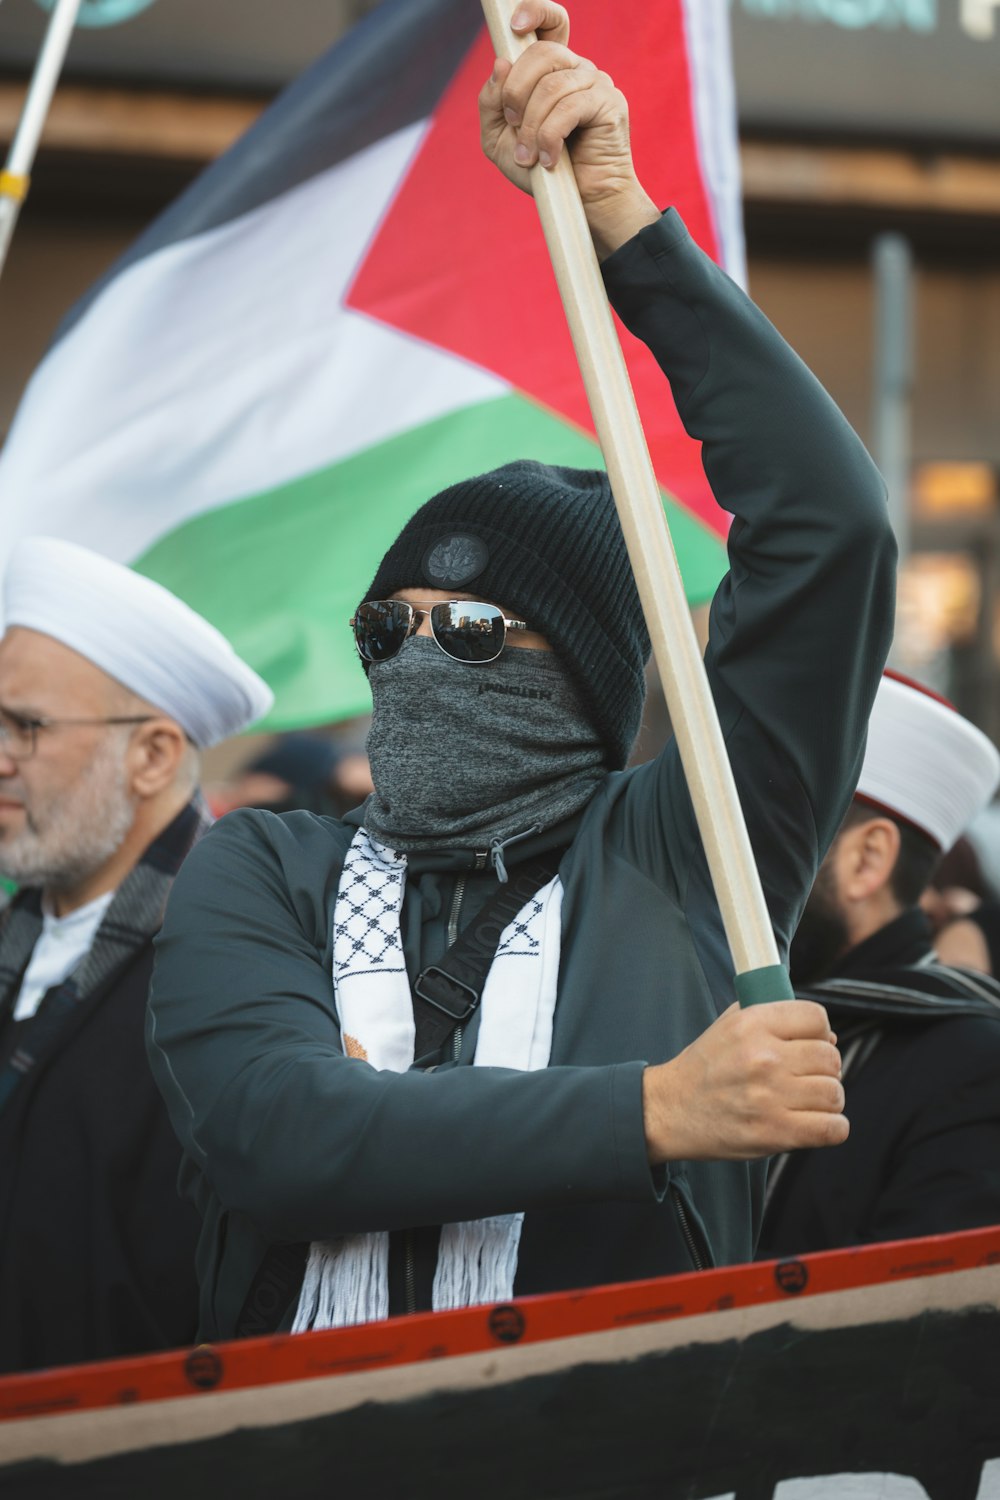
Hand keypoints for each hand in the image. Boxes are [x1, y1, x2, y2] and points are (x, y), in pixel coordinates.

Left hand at [478, 2, 659, 259]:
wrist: (580, 206)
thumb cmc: (542, 173)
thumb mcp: (501, 140)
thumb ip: (492, 103)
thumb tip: (500, 64)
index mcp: (553, 71)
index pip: (551, 23)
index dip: (536, 11)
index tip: (514, 24)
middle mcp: (576, 70)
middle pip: (542, 53)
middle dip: (516, 91)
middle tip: (511, 125)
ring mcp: (596, 83)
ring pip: (552, 85)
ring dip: (531, 125)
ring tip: (529, 158)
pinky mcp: (609, 104)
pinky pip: (569, 107)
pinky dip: (550, 136)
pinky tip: (549, 160)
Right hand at [643, 1001, 848, 1163]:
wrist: (670, 1110)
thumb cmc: (704, 1069)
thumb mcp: (728, 1024)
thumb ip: (773, 1017)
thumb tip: (826, 1035)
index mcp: (752, 1024)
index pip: (816, 1017)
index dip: (820, 1032)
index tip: (811, 1044)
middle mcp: (764, 1057)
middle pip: (830, 1057)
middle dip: (824, 1068)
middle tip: (806, 1077)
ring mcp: (771, 1097)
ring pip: (834, 1093)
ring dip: (828, 1099)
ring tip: (807, 1101)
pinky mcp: (776, 1133)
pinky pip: (833, 1128)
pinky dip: (832, 1128)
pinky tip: (814, 1123)